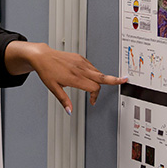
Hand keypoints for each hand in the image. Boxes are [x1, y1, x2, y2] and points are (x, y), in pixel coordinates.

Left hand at [5, 42, 126, 113]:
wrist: (42, 56)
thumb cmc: (46, 70)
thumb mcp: (53, 88)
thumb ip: (64, 100)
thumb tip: (69, 111)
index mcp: (75, 78)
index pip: (94, 88)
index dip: (95, 96)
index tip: (92, 101)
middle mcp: (80, 69)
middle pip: (102, 77)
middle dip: (114, 80)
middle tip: (124, 80)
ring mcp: (81, 62)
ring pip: (97, 72)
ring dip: (100, 79)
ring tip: (98, 85)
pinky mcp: (80, 57)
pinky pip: (92, 66)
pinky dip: (94, 72)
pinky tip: (89, 76)